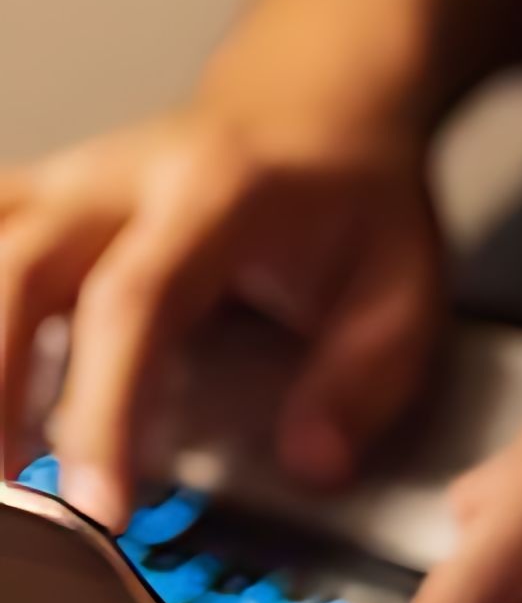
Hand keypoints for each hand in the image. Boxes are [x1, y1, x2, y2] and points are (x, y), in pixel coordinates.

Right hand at [0, 103, 442, 529]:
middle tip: (14, 492)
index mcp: (215, 198)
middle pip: (19, 271)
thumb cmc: (356, 198)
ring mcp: (67, 180)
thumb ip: (363, 379)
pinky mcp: (38, 196)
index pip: (135, 304)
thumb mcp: (402, 286)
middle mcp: (121, 178)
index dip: (106, 406)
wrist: (320, 101)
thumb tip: (313, 463)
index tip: (103, 501)